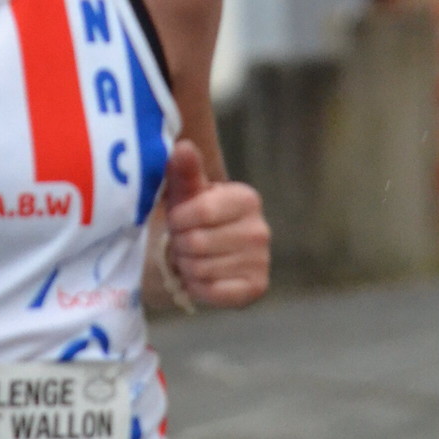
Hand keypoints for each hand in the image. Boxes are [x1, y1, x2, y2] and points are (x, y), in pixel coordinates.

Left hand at [163, 139, 269, 307]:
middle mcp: (260, 229)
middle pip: (198, 242)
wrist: (200, 254)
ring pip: (202, 269)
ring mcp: (261, 260)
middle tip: (183, 243)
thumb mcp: (185, 192)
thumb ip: (184, 170)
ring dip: (186, 267)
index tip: (177, 220)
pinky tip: (201, 278)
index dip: (179, 220)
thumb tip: (184, 147)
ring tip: (191, 258)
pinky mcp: (256, 287)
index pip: (202, 211)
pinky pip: (214, 292)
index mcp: (247, 198)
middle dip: (180, 245)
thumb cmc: (191, 217)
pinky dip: (198, 287)